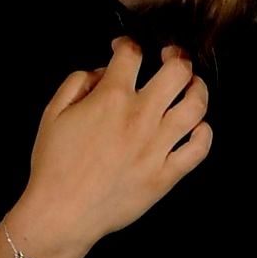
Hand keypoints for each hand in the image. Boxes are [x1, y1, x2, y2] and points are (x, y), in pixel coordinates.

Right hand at [17, 37, 212, 257]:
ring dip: (198, 89)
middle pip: (178, 71)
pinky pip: (199, 149)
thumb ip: (77, 82)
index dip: (129, 44)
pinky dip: (204, 134)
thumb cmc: (54, 165)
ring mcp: (158, 147)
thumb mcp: (53, 112)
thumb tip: (102, 73)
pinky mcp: (167, 175)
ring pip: (196, 106)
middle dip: (177, 56)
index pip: (132, 53)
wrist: (62, 213)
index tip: (125, 49)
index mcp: (112, 98)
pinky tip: (197, 127)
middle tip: (171, 58)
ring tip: (192, 87)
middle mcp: (141, 117)